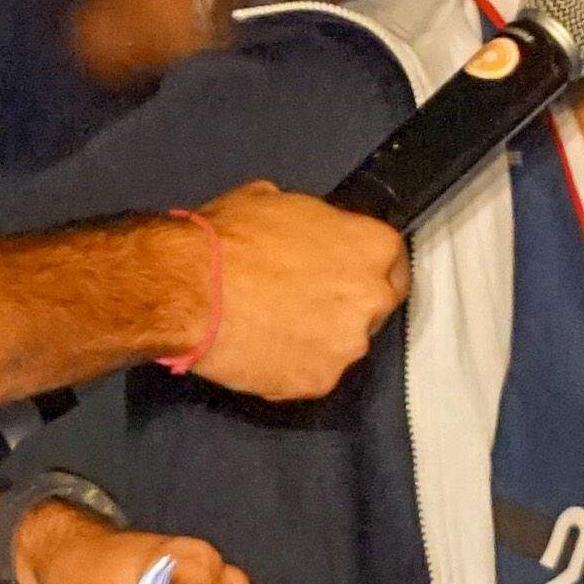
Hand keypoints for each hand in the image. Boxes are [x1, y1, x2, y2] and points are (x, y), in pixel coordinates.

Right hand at [182, 182, 406, 400]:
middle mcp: (371, 299)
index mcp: (371, 246)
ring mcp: (346, 345)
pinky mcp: (317, 382)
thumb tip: (305, 231)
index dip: (365, 266)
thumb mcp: (275, 202)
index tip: (348, 272)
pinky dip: (291, 366)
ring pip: (342, 343)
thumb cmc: (228, 241)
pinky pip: (311, 373)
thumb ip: (312, 223)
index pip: (393, 260)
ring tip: (273, 324)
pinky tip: (261, 347)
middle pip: (373, 306)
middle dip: (345, 304)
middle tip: (303, 299)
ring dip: (318, 337)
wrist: (190, 289)